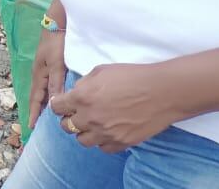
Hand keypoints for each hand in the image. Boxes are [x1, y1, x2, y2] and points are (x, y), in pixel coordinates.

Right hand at [28, 27, 67, 129]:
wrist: (57, 24)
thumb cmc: (56, 43)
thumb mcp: (57, 64)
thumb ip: (56, 83)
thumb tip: (53, 104)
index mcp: (39, 74)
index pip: (35, 98)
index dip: (34, 112)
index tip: (30, 127)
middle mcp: (40, 73)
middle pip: (37, 95)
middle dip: (36, 109)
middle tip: (36, 124)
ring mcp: (45, 69)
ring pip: (43, 90)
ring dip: (43, 102)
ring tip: (45, 115)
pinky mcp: (51, 65)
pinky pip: (49, 84)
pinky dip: (49, 93)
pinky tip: (54, 97)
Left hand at [51, 63, 180, 152]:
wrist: (161, 91)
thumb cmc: (131, 76)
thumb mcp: (100, 71)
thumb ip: (83, 83)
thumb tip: (75, 92)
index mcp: (82, 97)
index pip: (57, 108)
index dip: (58, 105)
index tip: (62, 104)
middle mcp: (90, 118)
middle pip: (66, 126)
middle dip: (69, 119)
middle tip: (77, 114)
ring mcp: (106, 133)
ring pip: (82, 141)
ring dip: (84, 132)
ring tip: (92, 124)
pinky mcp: (121, 143)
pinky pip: (103, 148)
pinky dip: (102, 141)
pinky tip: (107, 131)